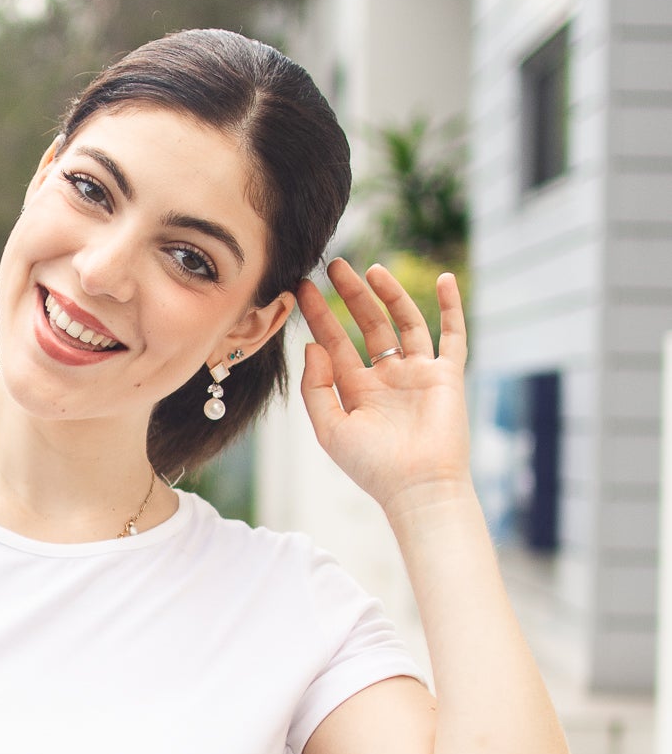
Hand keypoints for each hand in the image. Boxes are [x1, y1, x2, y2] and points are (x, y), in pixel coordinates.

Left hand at [295, 261, 469, 515]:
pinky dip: (451, 307)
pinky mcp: (446, 376)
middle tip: (334, 265)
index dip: (319, 316)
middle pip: (368, 326)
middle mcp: (387, 378)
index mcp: (357, 390)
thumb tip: (312, 346)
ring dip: (390, 295)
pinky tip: (445, 279)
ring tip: (372, 269)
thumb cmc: (371, 467)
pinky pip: (452, 335)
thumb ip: (316, 388)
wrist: (417, 488)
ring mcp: (418, 374)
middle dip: (351, 296)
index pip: (334, 343)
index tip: (301, 288)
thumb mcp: (330, 429)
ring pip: (405, 323)